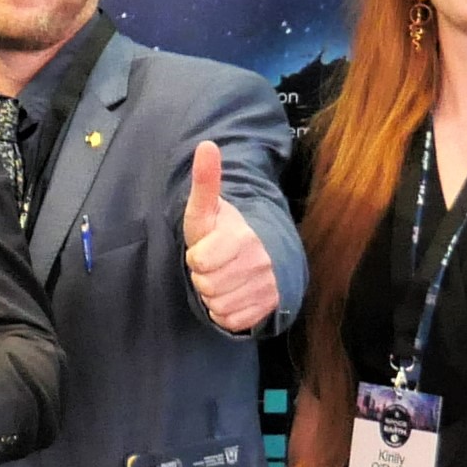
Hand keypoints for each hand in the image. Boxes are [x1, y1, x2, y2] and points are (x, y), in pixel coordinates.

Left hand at [181, 140, 279, 333]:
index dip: (196, 257)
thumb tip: (206, 145)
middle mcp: (261, 262)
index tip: (206, 248)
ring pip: (218, 305)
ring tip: (224, 277)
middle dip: (204, 277)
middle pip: (207, 286)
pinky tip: (233, 294)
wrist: (259, 252)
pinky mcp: (269, 308)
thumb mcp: (207, 208)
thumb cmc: (222, 230)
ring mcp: (268, 287)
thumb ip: (206, 180)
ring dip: (214, 295)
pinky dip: (226, 312)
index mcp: (244, 237)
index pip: (200, 262)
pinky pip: (231, 321)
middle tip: (215, 264)